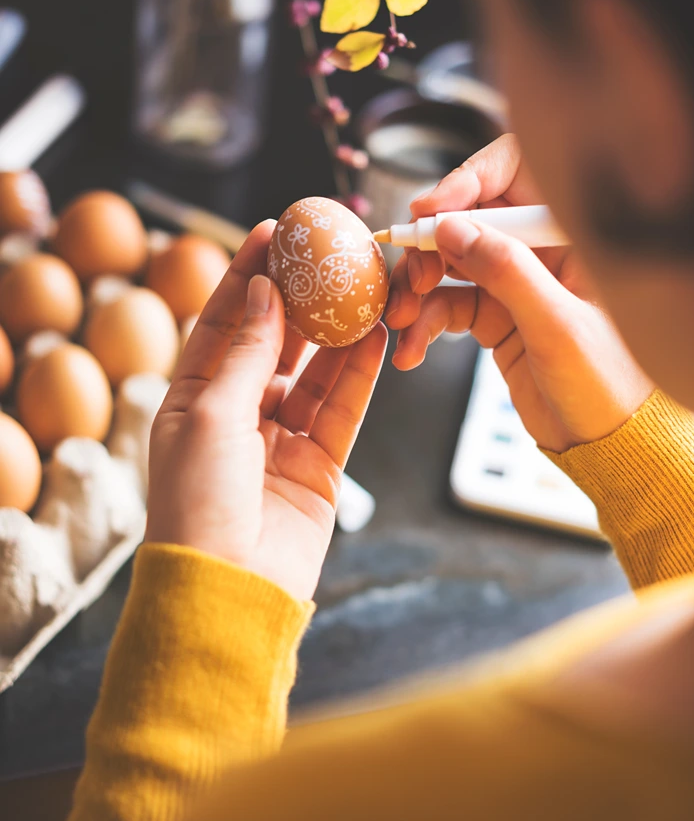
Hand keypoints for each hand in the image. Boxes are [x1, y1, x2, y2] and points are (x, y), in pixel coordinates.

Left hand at [146, 220, 386, 599]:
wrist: (229, 588)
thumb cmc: (197, 505)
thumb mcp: (210, 414)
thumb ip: (247, 352)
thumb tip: (266, 291)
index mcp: (191, 400)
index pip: (224, 323)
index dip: (248, 276)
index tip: (272, 232)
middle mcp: (236, 416)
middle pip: (275, 342)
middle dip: (302, 298)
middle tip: (329, 254)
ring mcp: (280, 441)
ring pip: (316, 373)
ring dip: (339, 333)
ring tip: (364, 288)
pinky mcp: (320, 467)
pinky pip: (343, 409)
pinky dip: (360, 375)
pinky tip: (375, 338)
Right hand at [386, 134, 651, 452]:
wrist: (606, 446)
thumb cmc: (608, 387)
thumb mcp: (558, 326)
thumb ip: (506, 271)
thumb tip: (451, 227)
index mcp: (572, 235)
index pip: (516, 172)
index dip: (469, 180)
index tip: (432, 210)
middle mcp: (541, 251)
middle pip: (470, 216)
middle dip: (431, 243)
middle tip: (413, 275)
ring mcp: (516, 284)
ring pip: (450, 262)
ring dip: (417, 288)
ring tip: (401, 320)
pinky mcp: (495, 318)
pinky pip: (447, 307)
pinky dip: (423, 326)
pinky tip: (412, 351)